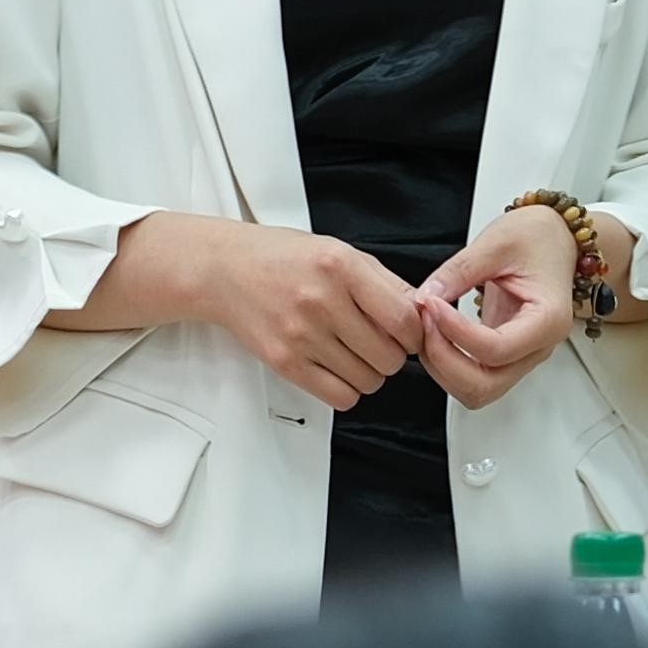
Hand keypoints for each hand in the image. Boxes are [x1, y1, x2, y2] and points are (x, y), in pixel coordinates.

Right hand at [135, 214, 416, 413]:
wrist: (223, 270)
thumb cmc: (280, 258)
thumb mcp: (337, 251)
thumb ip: (384, 281)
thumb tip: (424, 311)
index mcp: (340, 266)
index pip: (404, 318)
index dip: (415, 332)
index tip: (406, 331)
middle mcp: (321, 300)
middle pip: (390, 356)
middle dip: (391, 353)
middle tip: (375, 340)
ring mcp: (301, 334)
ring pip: (369, 380)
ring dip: (368, 372)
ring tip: (351, 351)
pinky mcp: (285, 362)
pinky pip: (340, 396)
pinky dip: (346, 389)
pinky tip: (336, 368)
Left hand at [412, 205, 582, 406]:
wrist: (556, 239)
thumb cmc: (538, 238)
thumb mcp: (496, 243)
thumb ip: (458, 271)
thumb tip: (425, 297)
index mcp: (547, 320)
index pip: (496, 350)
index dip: (454, 332)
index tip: (431, 304)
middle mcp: (538, 347)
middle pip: (485, 386)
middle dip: (444, 360)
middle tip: (425, 319)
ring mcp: (522, 355)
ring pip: (477, 390)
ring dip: (443, 367)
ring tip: (428, 326)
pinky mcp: (505, 354)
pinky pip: (474, 376)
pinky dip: (448, 363)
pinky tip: (436, 332)